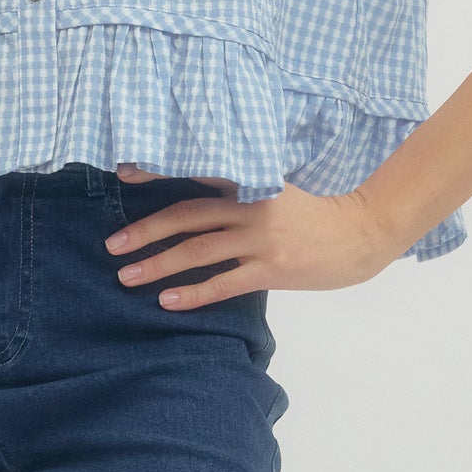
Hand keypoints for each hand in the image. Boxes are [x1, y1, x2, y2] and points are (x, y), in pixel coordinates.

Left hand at [108, 164, 401, 302]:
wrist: (359, 236)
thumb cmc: (312, 215)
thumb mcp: (276, 190)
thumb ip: (239, 192)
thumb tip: (192, 204)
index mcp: (251, 181)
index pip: (196, 172)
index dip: (159, 170)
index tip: (123, 173)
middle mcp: (252, 206)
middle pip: (188, 215)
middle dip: (147, 230)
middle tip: (112, 244)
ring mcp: (262, 239)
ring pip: (199, 251)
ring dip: (159, 264)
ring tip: (127, 276)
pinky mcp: (272, 268)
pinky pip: (224, 283)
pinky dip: (193, 293)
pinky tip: (168, 301)